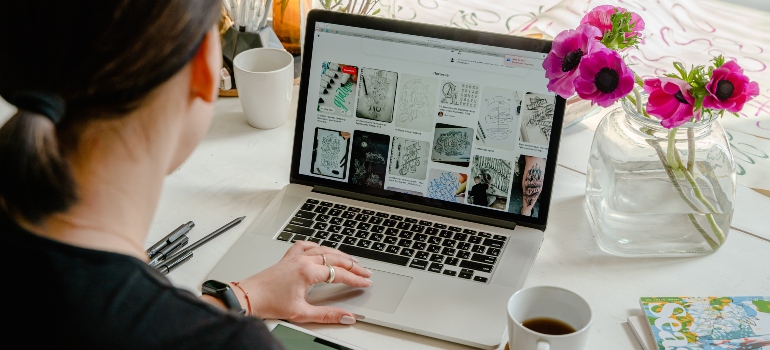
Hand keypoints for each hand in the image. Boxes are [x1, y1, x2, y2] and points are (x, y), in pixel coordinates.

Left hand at [233, 241, 371, 323]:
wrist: (248, 297)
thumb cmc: (269, 303)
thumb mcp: (301, 313)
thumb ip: (327, 314)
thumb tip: (346, 316)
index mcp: (307, 271)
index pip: (339, 273)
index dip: (355, 279)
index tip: (366, 282)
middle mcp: (302, 260)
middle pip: (335, 258)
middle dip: (353, 266)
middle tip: (366, 272)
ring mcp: (294, 257)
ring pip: (323, 249)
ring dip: (340, 255)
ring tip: (351, 261)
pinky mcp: (287, 258)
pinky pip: (306, 246)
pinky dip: (318, 246)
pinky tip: (322, 249)